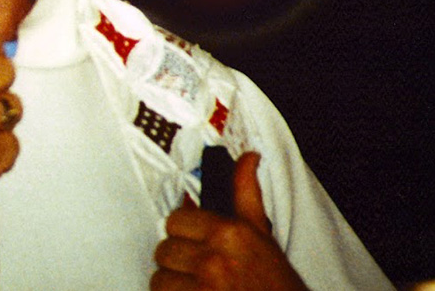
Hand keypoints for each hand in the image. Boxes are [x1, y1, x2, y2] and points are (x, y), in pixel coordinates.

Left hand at [152, 152, 307, 290]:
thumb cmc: (274, 283)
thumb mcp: (262, 235)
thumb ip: (246, 193)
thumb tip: (248, 157)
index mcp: (229, 233)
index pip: (176, 221)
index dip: (184, 234)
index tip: (196, 245)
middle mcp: (214, 259)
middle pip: (164, 249)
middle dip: (179, 261)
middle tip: (199, 271)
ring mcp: (202, 287)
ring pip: (159, 277)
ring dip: (174, 285)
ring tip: (197, 288)